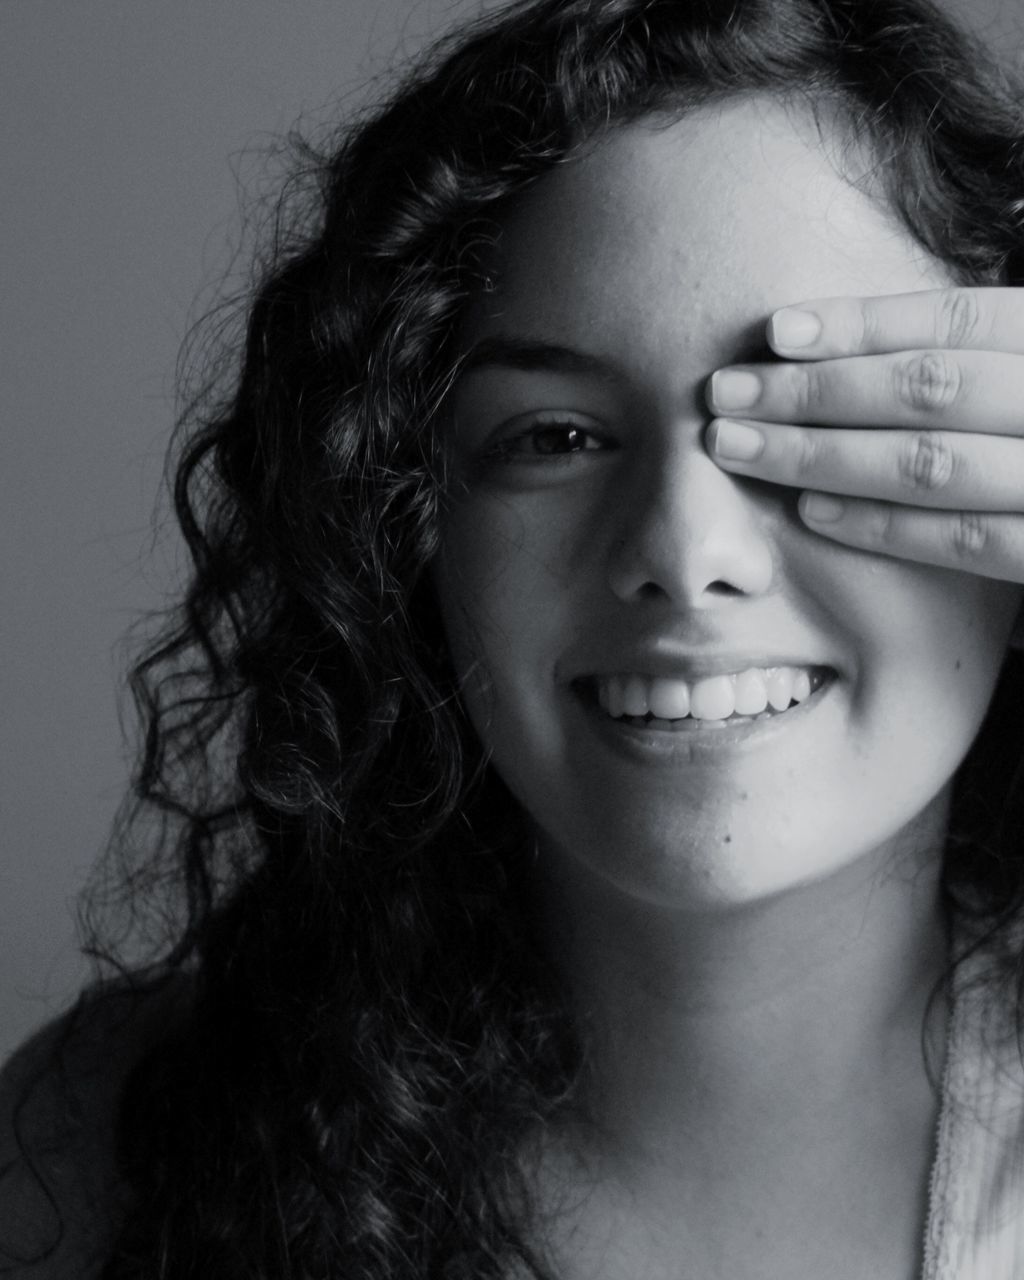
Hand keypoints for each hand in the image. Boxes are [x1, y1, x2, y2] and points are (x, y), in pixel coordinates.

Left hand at [705, 288, 1023, 582]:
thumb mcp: (1021, 392)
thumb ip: (976, 368)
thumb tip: (853, 349)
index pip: (958, 320)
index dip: (864, 322)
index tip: (774, 330)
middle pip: (929, 387)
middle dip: (815, 390)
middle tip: (723, 393)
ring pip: (931, 463)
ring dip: (823, 455)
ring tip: (740, 447)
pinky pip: (966, 539)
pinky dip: (885, 524)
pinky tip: (811, 511)